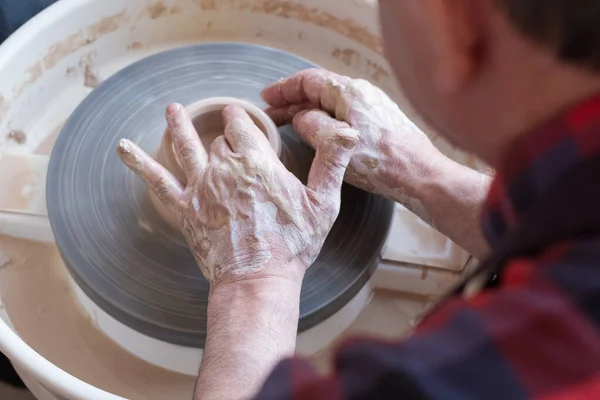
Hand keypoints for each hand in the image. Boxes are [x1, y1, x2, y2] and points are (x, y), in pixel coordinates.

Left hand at [116, 103, 357, 284]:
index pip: (243, 127)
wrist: (258, 279)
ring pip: (186, 146)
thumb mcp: (323, 202)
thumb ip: (333, 161)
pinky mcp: (185, 208)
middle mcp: (225, 167)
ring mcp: (201, 187)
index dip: (242, 122)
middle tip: (229, 141)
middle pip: (219, 141)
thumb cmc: (293, 243)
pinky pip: (157, 179)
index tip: (243, 120)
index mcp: (257, 161)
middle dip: (225, 138)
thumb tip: (346, 129)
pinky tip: (122, 148)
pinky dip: (139, 161)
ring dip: (179, 125)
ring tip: (172, 109)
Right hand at [262, 68, 443, 205]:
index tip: (267, 98)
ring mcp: (370, 109)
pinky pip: (341, 116)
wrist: (420, 175)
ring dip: (305, 112)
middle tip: (270, 115)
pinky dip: (322, 121)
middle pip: (318, 91)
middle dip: (291, 102)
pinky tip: (314, 134)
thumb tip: (300, 118)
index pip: (309, 80)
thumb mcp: (336, 142)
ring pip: (329, 105)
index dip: (284, 89)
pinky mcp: (375, 124)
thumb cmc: (382, 161)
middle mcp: (361, 94)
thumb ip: (311, 125)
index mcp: (350, 92)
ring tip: (285, 124)